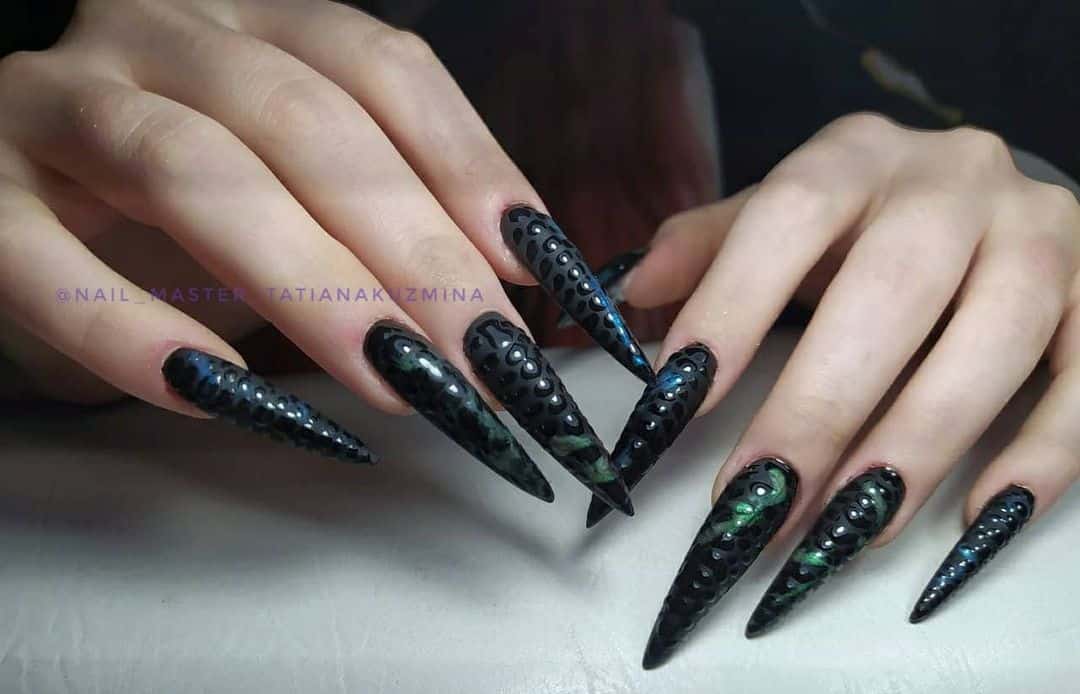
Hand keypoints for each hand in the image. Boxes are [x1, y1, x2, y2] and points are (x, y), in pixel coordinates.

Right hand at [0, 0, 649, 508]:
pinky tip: (219, 394)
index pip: (382, 70)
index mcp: (254, 22)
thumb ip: (390, 208)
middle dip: (409, 245)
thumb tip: (509, 280)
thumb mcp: (299, 181)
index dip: (468, 165)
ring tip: (394, 377)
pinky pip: (47, 264)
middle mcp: (158, 37)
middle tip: (484, 354)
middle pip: (304, 123)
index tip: (533, 267)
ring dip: (308, 284)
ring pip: (190, 170)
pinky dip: (134, 330)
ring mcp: (59, 105)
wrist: (29, 216)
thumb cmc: (185, 205)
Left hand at [604, 113, 1079, 662]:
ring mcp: (1042, 234)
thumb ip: (706, 247)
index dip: (730, 306)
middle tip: (757, 502)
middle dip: (820, 406)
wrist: (986, 196)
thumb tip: (631, 295)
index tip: (674, 403)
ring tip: (845, 530)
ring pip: (995, 337)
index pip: (786, 215)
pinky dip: (1040, 455)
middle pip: (893, 288)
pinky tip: (976, 520)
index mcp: (856, 155)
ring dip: (916, 444)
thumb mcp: (778, 216)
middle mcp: (956, 180)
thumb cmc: (859, 220)